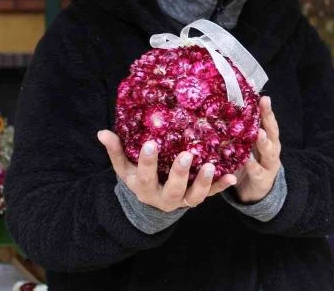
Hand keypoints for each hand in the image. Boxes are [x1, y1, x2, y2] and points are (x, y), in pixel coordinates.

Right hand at [98, 130, 236, 211]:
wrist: (150, 200)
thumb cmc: (137, 176)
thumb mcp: (124, 166)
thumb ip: (116, 150)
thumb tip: (102, 132)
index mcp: (144, 188)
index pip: (146, 176)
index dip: (148, 162)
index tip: (151, 143)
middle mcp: (164, 198)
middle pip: (173, 190)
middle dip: (180, 174)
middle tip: (187, 154)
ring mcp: (182, 200)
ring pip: (194, 197)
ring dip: (204, 183)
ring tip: (211, 166)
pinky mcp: (196, 198)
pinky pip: (211, 194)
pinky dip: (221, 186)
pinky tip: (232, 176)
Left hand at [233, 96, 281, 202]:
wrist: (254, 192)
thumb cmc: (248, 163)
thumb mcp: (245, 146)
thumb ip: (240, 132)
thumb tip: (224, 109)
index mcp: (267, 139)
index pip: (267, 121)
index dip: (266, 110)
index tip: (263, 97)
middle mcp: (271, 149)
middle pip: (272, 132)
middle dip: (268, 119)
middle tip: (264, 106)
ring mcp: (269, 164)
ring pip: (269, 151)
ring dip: (264, 142)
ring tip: (259, 133)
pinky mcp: (262, 179)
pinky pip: (257, 172)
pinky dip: (252, 166)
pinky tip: (247, 160)